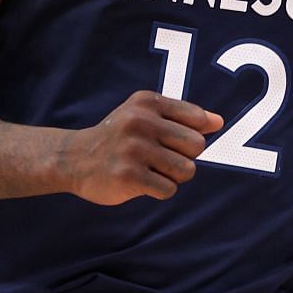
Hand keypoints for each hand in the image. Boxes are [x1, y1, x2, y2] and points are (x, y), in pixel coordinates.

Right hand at [61, 91, 223, 204]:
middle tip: (160, 158)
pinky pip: (169, 189)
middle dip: (185, 157)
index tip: (169, 140)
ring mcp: (133, 148)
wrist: (73, 158)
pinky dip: (159, 190)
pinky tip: (140, 182)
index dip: (190, 136)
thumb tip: (219, 122)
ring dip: (173, 176)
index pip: (197, 119)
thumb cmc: (118, 137)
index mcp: (147, 102)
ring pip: (186, 170)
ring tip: (151, 170)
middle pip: (197, 146)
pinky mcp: (128, 175)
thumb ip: (182, 117)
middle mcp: (140, 121)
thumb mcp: (144, 115)